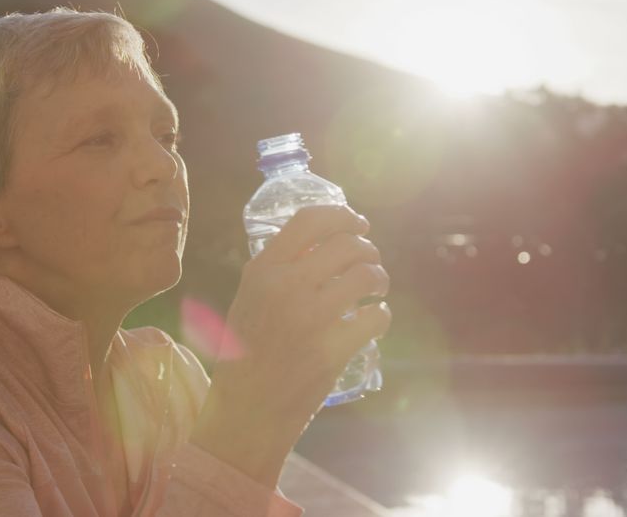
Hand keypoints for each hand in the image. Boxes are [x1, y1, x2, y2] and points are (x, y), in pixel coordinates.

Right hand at [189, 205, 390, 485]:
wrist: (246, 410)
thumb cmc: (245, 353)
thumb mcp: (249, 298)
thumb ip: (277, 269)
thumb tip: (321, 240)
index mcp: (263, 269)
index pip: (311, 220)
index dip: (342, 215)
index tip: (358, 223)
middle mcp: (287, 286)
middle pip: (347, 244)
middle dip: (368, 249)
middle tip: (370, 261)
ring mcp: (311, 318)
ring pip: (367, 275)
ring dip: (379, 278)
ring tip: (376, 288)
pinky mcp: (333, 349)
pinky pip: (376, 316)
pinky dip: (380, 315)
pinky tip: (373, 319)